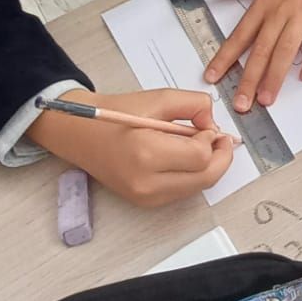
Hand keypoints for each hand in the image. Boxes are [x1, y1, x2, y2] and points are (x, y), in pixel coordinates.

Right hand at [28, 87, 233, 207]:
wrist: (80, 133)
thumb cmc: (114, 114)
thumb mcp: (158, 98)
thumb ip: (193, 105)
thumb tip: (214, 124)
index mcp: (146, 153)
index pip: (200, 156)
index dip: (212, 140)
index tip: (208, 126)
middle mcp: (146, 182)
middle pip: (205, 178)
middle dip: (220, 158)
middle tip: (221, 139)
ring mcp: (145, 197)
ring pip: (197, 187)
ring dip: (207, 167)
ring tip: (199, 144)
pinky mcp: (145, 202)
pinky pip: (183, 192)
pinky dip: (192, 175)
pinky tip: (184, 158)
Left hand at [201, 0, 301, 111]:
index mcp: (263, 4)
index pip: (239, 36)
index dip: (225, 57)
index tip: (212, 76)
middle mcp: (280, 12)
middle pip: (261, 50)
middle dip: (250, 79)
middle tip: (241, 103)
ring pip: (286, 50)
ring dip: (276, 76)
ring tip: (267, 99)